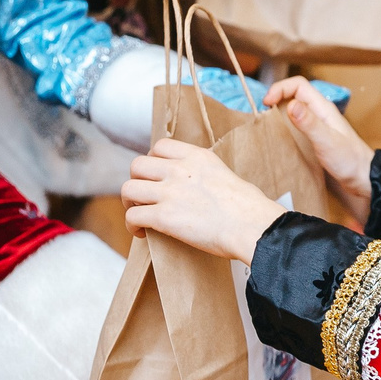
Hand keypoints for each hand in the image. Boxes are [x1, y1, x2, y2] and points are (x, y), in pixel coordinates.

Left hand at [121, 140, 287, 263]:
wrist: (252, 226)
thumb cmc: (249, 208)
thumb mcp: (226, 176)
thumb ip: (205, 176)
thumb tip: (201, 189)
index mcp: (197, 157)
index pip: (160, 146)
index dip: (152, 161)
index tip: (156, 175)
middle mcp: (179, 169)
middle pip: (137, 165)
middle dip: (137, 181)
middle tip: (144, 196)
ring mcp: (169, 192)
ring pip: (128, 189)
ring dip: (129, 203)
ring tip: (138, 214)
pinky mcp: (164, 217)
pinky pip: (132, 216)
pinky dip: (131, 226)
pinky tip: (142, 233)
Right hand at [265, 77, 371, 219]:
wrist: (364, 179)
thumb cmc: (349, 160)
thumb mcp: (326, 141)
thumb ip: (309, 122)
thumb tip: (290, 104)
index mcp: (323, 108)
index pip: (298, 85)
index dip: (279, 88)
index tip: (265, 103)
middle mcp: (320, 113)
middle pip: (294, 95)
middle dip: (276, 99)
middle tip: (262, 114)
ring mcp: (318, 125)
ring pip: (295, 110)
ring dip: (279, 112)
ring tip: (267, 125)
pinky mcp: (316, 137)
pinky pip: (297, 125)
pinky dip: (285, 126)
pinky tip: (280, 139)